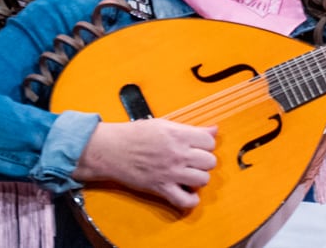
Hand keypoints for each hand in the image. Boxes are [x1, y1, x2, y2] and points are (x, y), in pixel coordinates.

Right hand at [74, 119, 217, 210]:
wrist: (112, 150)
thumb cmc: (134, 135)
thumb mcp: (165, 124)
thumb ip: (191, 129)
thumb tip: (213, 129)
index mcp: (178, 135)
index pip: (209, 141)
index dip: (206, 144)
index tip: (200, 146)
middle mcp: (177, 154)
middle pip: (209, 161)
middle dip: (205, 161)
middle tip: (195, 160)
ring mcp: (170, 172)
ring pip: (202, 180)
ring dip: (199, 178)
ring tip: (190, 174)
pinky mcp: (161, 188)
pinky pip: (185, 200)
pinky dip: (191, 200)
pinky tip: (189, 193)